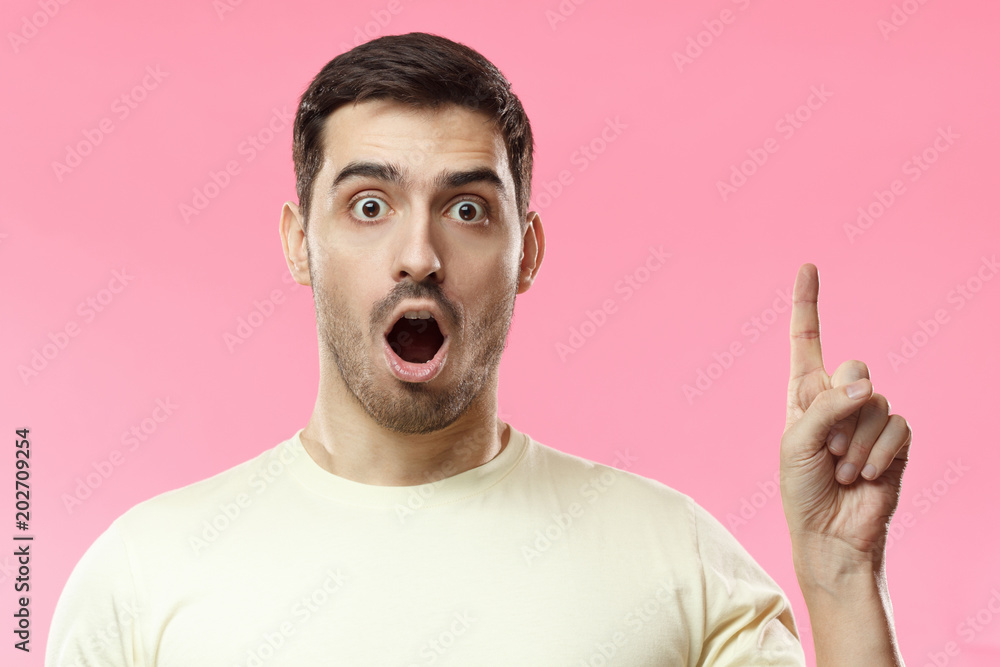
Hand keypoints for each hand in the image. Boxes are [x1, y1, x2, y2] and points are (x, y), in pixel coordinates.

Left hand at [780, 263, 911, 564]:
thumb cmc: (802, 489)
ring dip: (855, 440)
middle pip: (853, 367)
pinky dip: (878, 451)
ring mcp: (869, 419)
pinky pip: (896, 424)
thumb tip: (865, 387)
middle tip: (826, 448)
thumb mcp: (795, 444)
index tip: (808, 266)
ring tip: (841, 469)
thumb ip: (824, 408)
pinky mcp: (895, 440)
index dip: (807, 304)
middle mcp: (838, 399)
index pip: (806, 342)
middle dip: (839, 408)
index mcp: (804, 394)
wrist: (829, 534)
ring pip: (875, 400)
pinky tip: (864, 476)